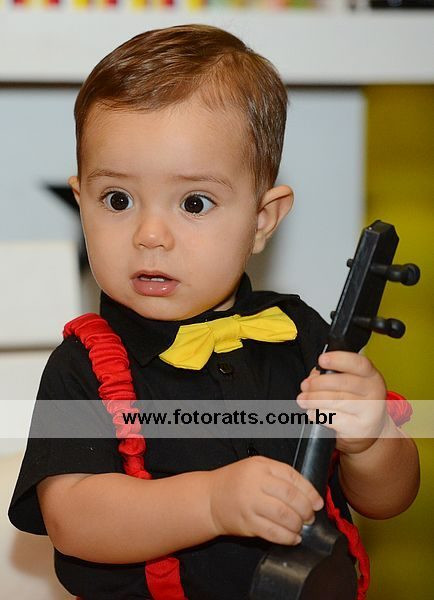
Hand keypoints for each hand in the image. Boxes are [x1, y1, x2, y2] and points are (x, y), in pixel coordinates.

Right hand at [208, 456, 322, 544]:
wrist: (209, 499)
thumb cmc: (236, 482)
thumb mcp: (256, 468)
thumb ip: (280, 476)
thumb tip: (309, 496)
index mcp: (261, 466)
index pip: (292, 477)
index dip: (309, 491)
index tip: (317, 502)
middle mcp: (255, 483)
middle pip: (291, 497)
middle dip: (306, 510)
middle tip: (310, 516)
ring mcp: (250, 503)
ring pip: (284, 516)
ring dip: (298, 524)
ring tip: (300, 527)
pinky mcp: (247, 523)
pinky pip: (273, 532)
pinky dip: (287, 537)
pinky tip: (293, 538)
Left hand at [296, 351, 387, 454]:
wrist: (369, 430)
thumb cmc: (354, 401)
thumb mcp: (348, 383)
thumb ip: (330, 375)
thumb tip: (312, 378)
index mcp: (370, 375)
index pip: (358, 364)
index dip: (338, 360)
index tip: (322, 360)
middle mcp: (373, 391)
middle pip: (343, 383)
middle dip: (318, 383)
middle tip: (305, 385)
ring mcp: (368, 411)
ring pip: (336, 401)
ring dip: (314, 399)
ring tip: (303, 399)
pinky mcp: (359, 427)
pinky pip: (333, 418)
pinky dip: (318, 414)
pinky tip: (313, 413)